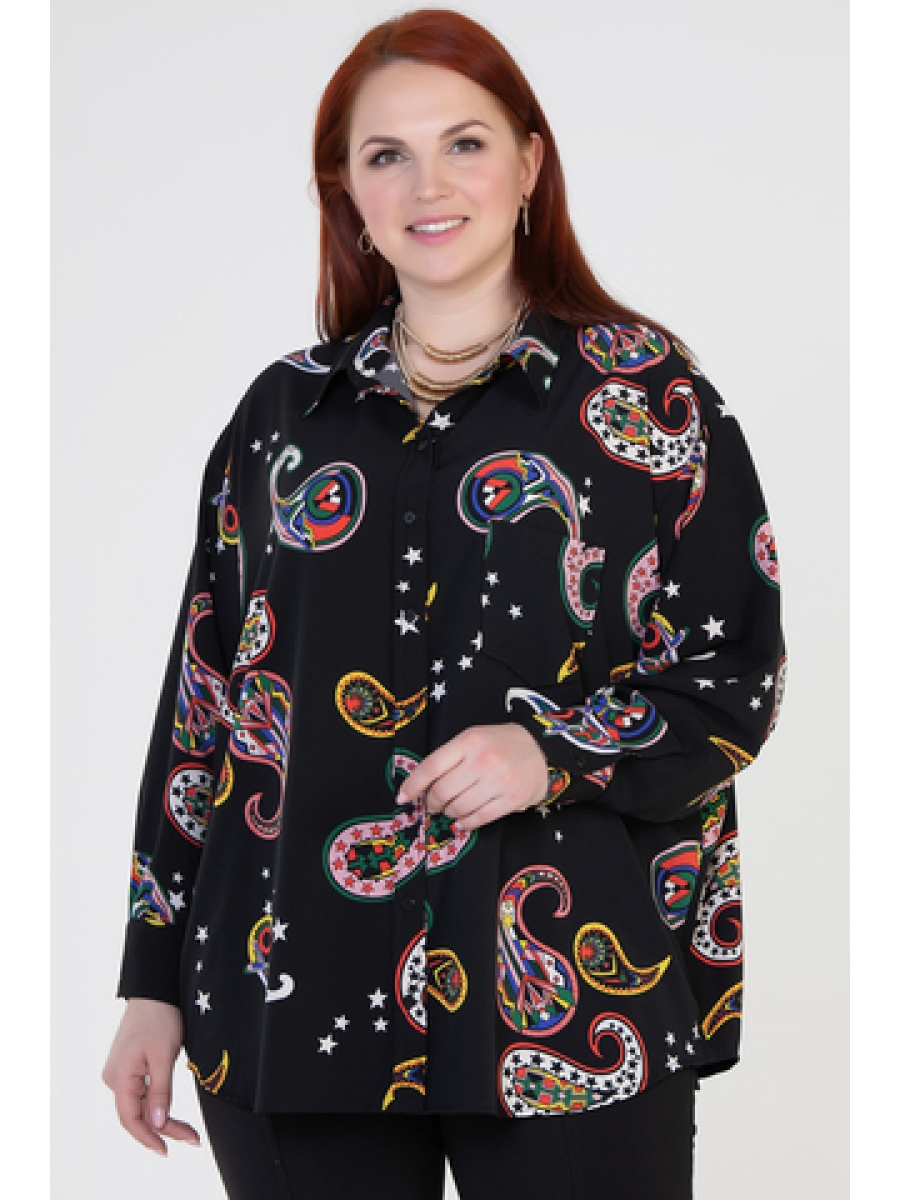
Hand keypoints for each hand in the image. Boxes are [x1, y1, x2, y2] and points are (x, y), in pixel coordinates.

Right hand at [102, 997, 200, 1155]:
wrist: (155, 991)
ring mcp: (121, 1074)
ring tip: (189, 1132)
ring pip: (141, 1106)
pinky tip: (172, 1116)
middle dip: (164, 1129)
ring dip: (163, 1119)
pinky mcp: (130, 1068)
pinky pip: (142, 1094)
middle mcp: (114, 1078)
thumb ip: (160, 1091)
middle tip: (192, 1140)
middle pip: (138, 1114)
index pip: (131, 1118)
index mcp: (118, 1076)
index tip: (167, 1150)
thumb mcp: (164, 1055)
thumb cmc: (159, 1017)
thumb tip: (158, 1123)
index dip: (148, 1138)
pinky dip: (158, 1105)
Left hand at [397, 723, 547, 830]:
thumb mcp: (474, 738)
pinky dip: (465, 823)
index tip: (402, 797)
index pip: (431, 766)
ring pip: (459, 808)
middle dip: (432, 803)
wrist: (543, 750)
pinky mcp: (511, 800)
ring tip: (450, 809)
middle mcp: (483, 760)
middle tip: (433, 804)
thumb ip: (450, 757)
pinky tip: (462, 820)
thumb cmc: (502, 743)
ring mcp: (499, 781)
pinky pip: (479, 818)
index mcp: (469, 741)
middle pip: (443, 791)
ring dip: (449, 813)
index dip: (413, 785)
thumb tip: (422, 785)